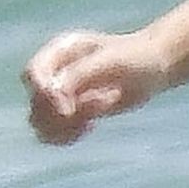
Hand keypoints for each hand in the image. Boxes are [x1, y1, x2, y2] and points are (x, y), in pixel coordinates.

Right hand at [22, 30, 168, 144]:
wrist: (155, 67)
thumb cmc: (136, 57)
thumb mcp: (111, 62)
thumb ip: (79, 75)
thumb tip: (52, 97)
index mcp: (60, 51)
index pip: (33, 73)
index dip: (44, 94)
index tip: (68, 110)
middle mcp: (54, 72)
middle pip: (35, 102)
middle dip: (65, 112)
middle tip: (102, 102)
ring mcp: (60, 93)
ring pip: (39, 122)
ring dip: (67, 126)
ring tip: (96, 116)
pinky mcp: (70, 112)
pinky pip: (52, 134)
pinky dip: (68, 136)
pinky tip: (91, 126)